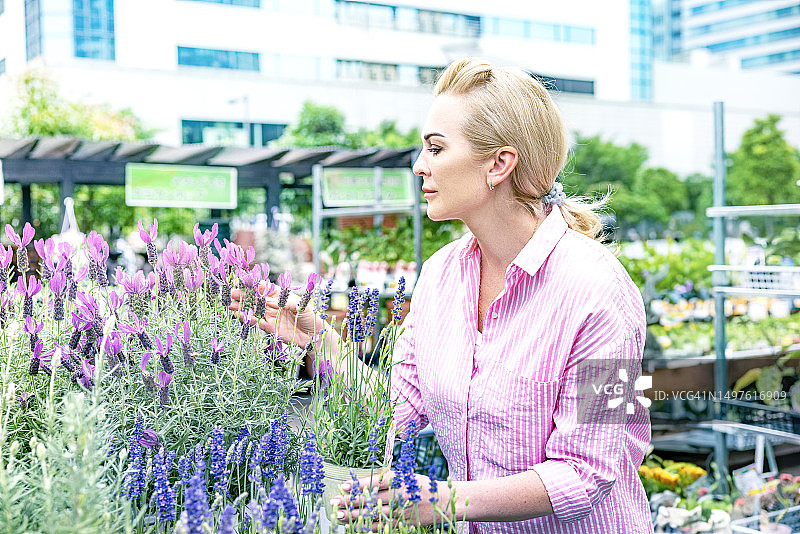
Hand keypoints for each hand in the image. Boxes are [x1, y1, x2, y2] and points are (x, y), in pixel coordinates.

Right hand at [229, 283, 325, 349]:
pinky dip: (247, 319)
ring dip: (241, 307)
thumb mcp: (302, 306)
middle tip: (230, 294)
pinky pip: (256, 322)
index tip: (241, 282)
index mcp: (280, 294)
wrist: (314, 336)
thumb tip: (273, 301)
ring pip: (252, 310)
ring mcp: (270, 315)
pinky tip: (240, 316)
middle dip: (242, 296)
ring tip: (230, 305)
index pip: (264, 287)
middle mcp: (273, 304)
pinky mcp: (269, 327)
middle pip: (255, 298)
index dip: (253, 284)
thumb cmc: (310, 317)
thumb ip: (287, 302)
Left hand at [332, 471, 450, 530]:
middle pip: (370, 499)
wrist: (442, 500)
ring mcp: (401, 510)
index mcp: (399, 480)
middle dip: (350, 501)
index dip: (358, 485)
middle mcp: (399, 494)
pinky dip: (367, 526)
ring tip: (339, 515)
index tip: (343, 486)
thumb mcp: (406, 475)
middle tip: (333, 502)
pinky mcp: (402, 522)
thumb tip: (362, 482)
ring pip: (373, 514)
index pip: (374, 482)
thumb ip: (387, 478)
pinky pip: (381, 526)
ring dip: (354, 515)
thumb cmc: (420, 485)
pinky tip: (355, 525)